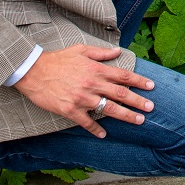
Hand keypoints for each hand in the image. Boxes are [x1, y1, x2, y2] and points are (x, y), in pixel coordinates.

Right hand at [13, 44, 153, 137]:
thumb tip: (118, 51)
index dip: (139, 81)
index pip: (123, 76)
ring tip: (139, 120)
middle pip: (120, 94)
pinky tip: (104, 134)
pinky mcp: (70, 110)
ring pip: (109, 109)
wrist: (33, 71)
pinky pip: (87, 122)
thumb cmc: (58, 59)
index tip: (151, 86)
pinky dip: (96, 129)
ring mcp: (82, 98)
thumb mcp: (81, 50)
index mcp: (96, 69)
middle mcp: (92, 84)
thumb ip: (101, 53)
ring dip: (126, 115)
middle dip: (138, 101)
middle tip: (151, 107)